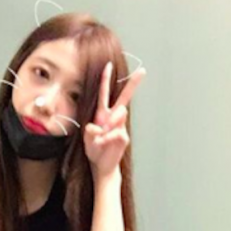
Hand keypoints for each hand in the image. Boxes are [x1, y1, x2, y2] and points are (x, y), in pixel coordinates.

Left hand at [83, 60, 145, 178]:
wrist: (102, 166)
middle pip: (124, 99)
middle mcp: (113, 119)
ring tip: (100, 141)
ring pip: (116, 118)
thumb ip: (91, 132)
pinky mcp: (124, 137)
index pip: (104, 94)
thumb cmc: (94, 151)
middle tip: (143, 71)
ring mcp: (120, 127)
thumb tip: (101, 126)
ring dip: (105, 129)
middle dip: (133, 84)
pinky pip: (116, 133)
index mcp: (102, 115)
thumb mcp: (87, 140)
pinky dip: (107, 140)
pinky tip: (104, 146)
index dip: (105, 80)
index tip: (108, 65)